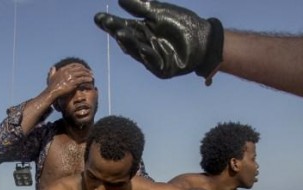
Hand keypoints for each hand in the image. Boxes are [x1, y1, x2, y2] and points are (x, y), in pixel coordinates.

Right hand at [46, 63, 93, 99]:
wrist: (52, 92)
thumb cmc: (52, 86)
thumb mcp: (51, 77)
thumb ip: (52, 72)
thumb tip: (53, 68)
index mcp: (63, 69)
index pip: (74, 65)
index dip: (81, 66)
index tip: (84, 69)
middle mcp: (68, 71)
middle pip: (80, 68)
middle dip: (86, 70)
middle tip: (91, 73)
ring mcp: (70, 76)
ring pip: (82, 73)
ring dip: (88, 74)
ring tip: (92, 76)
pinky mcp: (73, 82)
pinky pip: (82, 79)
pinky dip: (87, 79)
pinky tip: (90, 80)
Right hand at [94, 0, 223, 80]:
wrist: (204, 39)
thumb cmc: (183, 23)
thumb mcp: (159, 12)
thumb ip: (140, 7)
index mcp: (142, 30)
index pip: (122, 26)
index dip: (110, 23)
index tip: (98, 17)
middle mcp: (144, 44)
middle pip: (127, 39)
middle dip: (118, 32)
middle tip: (109, 25)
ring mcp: (152, 58)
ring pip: (137, 51)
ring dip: (129, 43)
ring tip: (121, 33)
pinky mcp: (162, 69)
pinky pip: (153, 63)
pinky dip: (149, 56)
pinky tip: (144, 48)